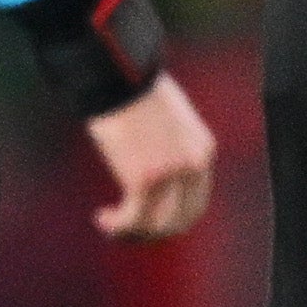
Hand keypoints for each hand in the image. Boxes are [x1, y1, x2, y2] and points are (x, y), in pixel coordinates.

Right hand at [84, 68, 217, 238]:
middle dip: (153, 232)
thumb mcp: (169, 118)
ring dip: (132, 232)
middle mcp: (193, 165)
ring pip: (156, 226)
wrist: (119, 75)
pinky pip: (133, 218)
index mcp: (203, 150)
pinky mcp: (143, 178)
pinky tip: (103, 217)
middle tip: (128, 230)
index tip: (147, 218)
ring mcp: (170, 174)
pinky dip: (117, 225)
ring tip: (111, 225)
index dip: (171, 218)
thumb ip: (171, 144)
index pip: (196, 201)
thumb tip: (153, 161)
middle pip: (180, 220)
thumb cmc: (134, 88)